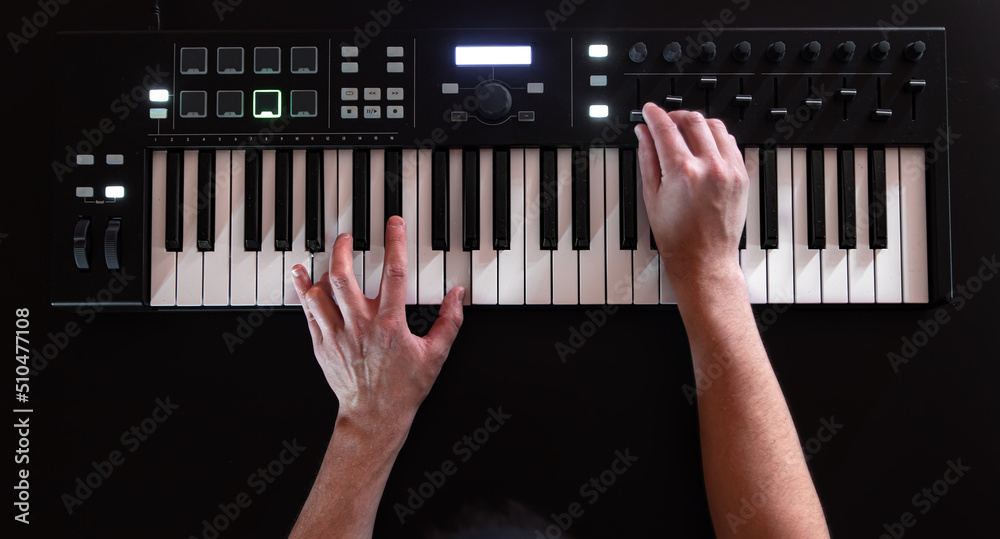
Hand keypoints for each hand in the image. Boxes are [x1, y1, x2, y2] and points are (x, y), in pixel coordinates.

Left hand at [291, 215, 464, 438]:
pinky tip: (301, 277)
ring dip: (322, 269)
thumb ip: (450, 321)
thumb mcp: (436, 355)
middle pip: (344, 276)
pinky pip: (307, 312)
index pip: (393, 272)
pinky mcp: (322, 345)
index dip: (395, 242)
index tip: (394, 224)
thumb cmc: (403, 390)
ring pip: (320, 292)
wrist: (374, 417)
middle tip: (348, 237)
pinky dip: (302, 291)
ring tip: (329, 257)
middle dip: (343, 249)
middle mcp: (360, 325)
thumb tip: (458, 296)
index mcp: (389, 324)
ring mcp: (337, 335)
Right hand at [635, 103, 748, 284]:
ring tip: (685, 132)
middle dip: (675, 115)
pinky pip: (731, 142)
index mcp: (683, 172)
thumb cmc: (677, 237)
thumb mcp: (652, 196)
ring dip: (697, 122)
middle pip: (692, 120)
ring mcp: (729, 170)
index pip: (666, 128)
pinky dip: (716, 137)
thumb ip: (648, 158)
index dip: (654, 114)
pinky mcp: (742, 175)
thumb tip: (644, 134)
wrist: (704, 259)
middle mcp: (709, 166)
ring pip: (715, 125)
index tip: (649, 110)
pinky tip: (704, 145)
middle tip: (665, 121)